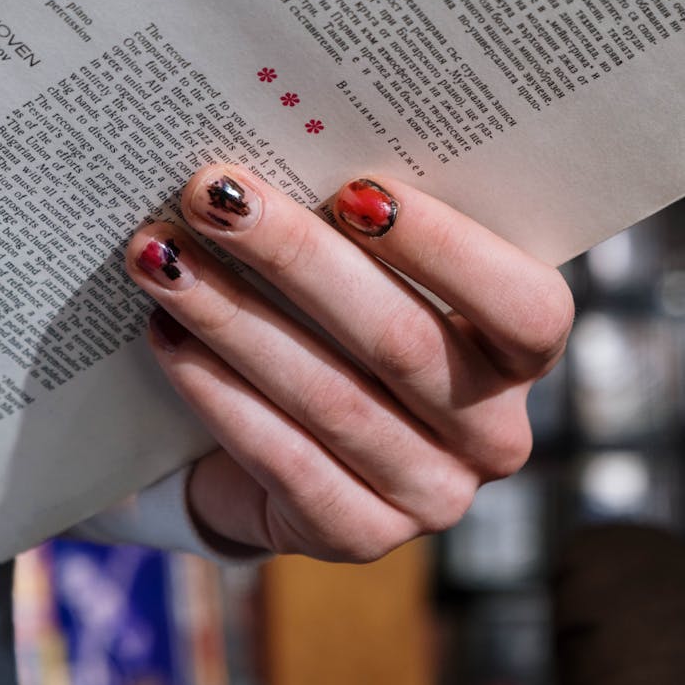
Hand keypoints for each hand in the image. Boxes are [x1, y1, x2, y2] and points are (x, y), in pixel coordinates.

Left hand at [126, 169, 573, 561]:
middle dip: (296, 258)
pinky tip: (166, 336)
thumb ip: (364, 231)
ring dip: (234, 318)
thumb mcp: (375, 276)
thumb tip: (285, 148)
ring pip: (331, 399)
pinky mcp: (358, 537)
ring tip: (160, 256)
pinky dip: (218, 393)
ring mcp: (432, 498)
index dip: (445, 248)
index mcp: (522, 358)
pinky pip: (284, 461)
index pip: (525, 307)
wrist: (298, 439)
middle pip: (402, 343)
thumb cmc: (343, 326)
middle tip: (213, 195)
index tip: (352, 187)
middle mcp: (494, 436)